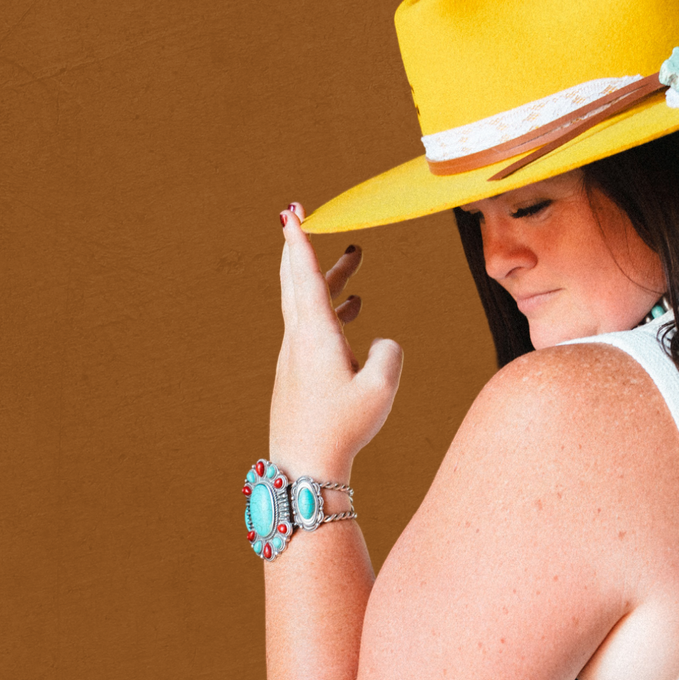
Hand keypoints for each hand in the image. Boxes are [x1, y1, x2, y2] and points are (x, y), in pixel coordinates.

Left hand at [270, 203, 402, 473]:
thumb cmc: (342, 429)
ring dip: (327, 279)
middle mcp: (298, 340)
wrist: (303, 466)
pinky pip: (312, 327)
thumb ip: (389, 353)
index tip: (290, 212)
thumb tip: (381, 343)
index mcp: (314, 335)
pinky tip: (352, 312)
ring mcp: (294, 357)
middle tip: (307, 217)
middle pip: (297, 281)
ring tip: (354, 260)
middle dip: (305, 248)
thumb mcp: (381, 388)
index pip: (303, 275)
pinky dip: (329, 309)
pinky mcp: (297, 373)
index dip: (298, 242)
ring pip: (306, 304)